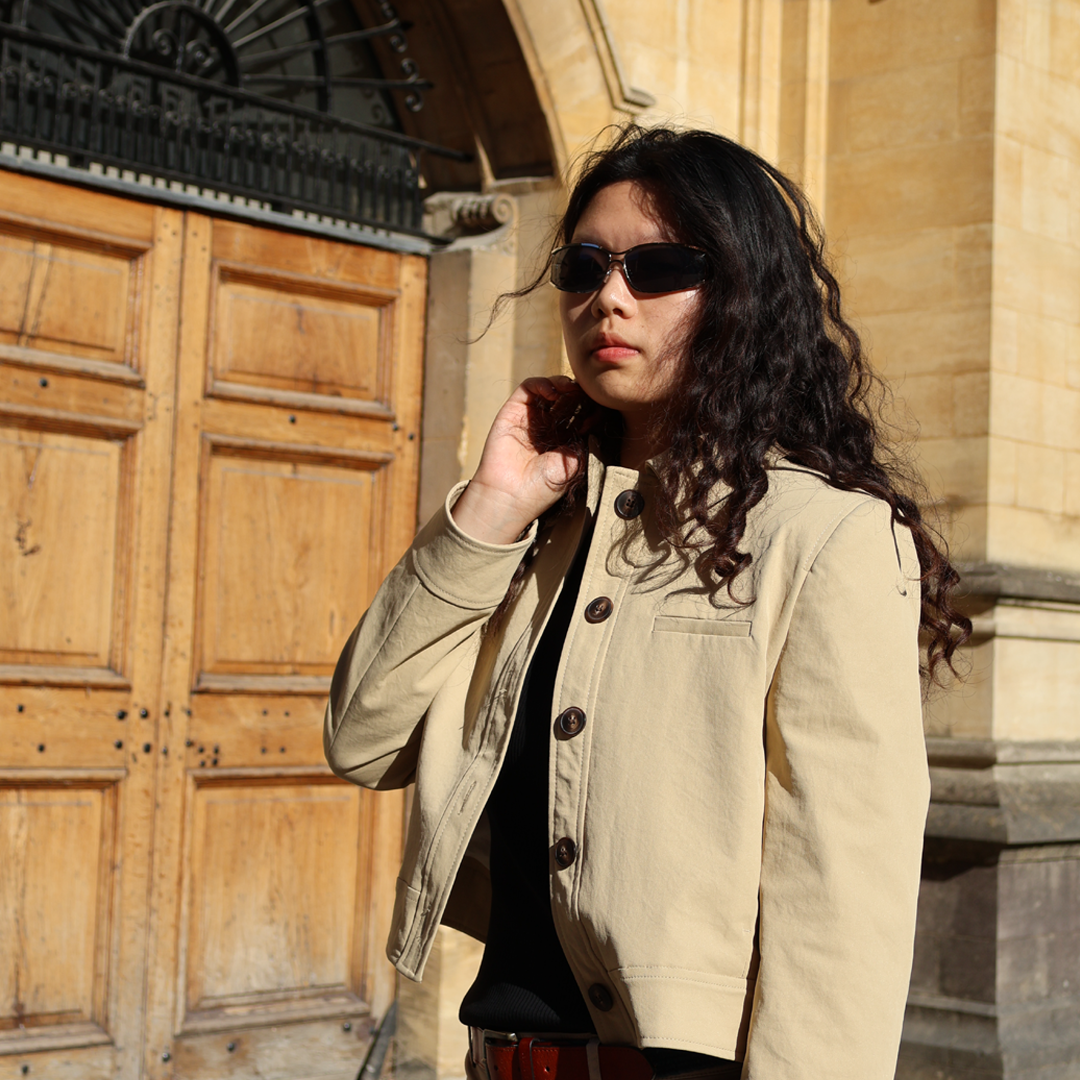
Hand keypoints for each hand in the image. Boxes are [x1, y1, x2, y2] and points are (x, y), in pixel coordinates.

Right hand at [452, 377, 584, 543]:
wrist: (511, 496)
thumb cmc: (543, 487)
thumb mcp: (576, 463)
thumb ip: (587, 439)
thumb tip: (599, 416)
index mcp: (564, 439)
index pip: (582, 412)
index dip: (592, 409)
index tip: (597, 417)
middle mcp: (547, 426)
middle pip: (567, 397)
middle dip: (579, 394)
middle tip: (587, 398)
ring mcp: (530, 418)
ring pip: (549, 388)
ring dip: (563, 384)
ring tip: (571, 390)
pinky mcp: (512, 412)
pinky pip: (529, 387)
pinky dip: (543, 383)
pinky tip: (554, 393)